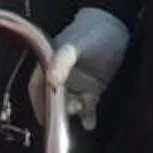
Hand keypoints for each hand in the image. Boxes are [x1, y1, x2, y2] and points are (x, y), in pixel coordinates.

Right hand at [45, 7, 130, 130]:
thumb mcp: (76, 44)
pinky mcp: (92, 90)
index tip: (42, 116)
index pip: (38, 88)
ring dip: (73, 113)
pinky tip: (89, 124)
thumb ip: (64, 60)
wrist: (115, 27)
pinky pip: (87, 107)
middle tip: (67, 112)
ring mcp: (76, 85)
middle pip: (53, 100)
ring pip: (69, 105)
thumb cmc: (91, 32)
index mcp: (50, 65)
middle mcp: (60, 78)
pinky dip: (87, 117)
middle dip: (57, 111)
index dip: (38, 102)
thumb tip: (51, 79)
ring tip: (81, 110)